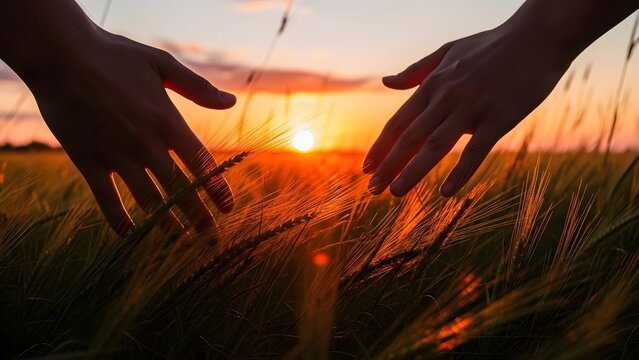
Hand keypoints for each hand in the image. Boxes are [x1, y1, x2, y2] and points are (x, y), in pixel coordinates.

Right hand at [24, 30, 236, 235]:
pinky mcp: (89, 162)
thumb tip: (230, 102)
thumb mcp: (162, 63)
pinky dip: (119, 220)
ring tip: (181, 240)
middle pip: (180, 189)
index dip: (217, 189)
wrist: (61, 55)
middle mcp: (146, 145)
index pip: (201, 164)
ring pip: (148, 201)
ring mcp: (117, 156)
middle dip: (198, 216)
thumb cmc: (115, 56)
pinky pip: (107, 200)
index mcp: (168, 122)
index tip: (228, 208)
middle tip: (212, 236)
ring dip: (166, 224)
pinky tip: (131, 235)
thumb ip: (197, 87)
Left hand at [364, 27, 570, 196]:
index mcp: (433, 85)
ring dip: (413, 172)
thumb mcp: (447, 52)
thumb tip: (386, 82)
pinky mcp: (499, 118)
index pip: (399, 122)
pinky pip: (476, 151)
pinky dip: (460, 172)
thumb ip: (416, 71)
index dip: (381, 147)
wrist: (538, 36)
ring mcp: (472, 108)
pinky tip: (446, 193)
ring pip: (435, 146)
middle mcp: (446, 98)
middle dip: (388, 166)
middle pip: (410, 138)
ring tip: (395, 193)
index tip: (366, 168)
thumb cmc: (492, 45)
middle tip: (372, 189)